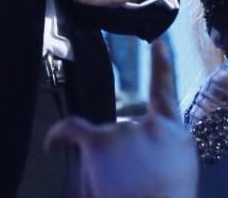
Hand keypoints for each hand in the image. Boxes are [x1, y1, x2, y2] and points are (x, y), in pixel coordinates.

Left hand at [45, 39, 197, 197]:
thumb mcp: (176, 170)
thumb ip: (158, 153)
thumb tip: (133, 155)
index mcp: (176, 136)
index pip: (167, 95)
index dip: (162, 66)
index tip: (160, 44)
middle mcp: (151, 125)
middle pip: (124, 136)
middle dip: (118, 162)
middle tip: (125, 191)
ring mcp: (126, 130)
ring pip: (102, 148)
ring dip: (102, 172)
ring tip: (118, 194)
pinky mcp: (102, 141)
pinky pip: (73, 130)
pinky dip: (59, 137)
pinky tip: (51, 145)